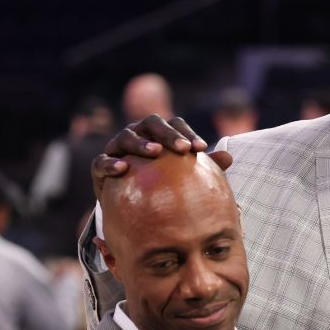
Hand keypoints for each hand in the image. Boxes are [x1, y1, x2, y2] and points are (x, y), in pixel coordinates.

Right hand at [89, 114, 232, 196]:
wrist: (129, 206)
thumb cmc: (161, 186)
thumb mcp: (182, 177)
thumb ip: (204, 166)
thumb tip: (229, 157)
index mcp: (158, 133)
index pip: (173, 124)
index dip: (186, 132)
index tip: (202, 148)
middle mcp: (137, 135)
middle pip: (151, 123)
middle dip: (167, 133)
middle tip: (183, 149)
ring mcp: (116, 148)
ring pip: (126, 136)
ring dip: (141, 142)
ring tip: (155, 152)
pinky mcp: (100, 168)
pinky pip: (102, 161)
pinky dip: (111, 162)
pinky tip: (123, 167)